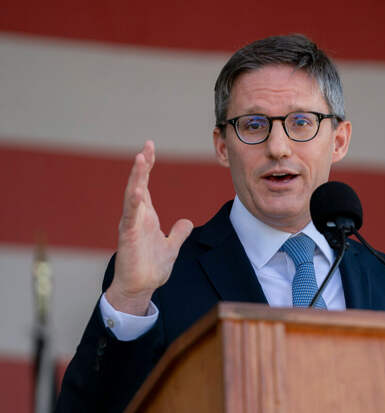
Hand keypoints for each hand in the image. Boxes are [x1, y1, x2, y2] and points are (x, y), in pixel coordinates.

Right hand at [106, 141, 192, 314]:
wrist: (140, 287)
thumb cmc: (150, 268)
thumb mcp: (171, 247)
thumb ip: (178, 233)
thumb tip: (187, 222)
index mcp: (146, 216)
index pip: (146, 186)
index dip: (147, 168)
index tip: (150, 149)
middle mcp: (137, 216)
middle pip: (138, 184)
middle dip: (142, 165)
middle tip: (147, 145)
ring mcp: (131, 225)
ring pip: (132, 195)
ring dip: (137, 177)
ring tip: (141, 158)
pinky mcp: (129, 236)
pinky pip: (130, 216)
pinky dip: (134, 202)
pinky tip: (138, 190)